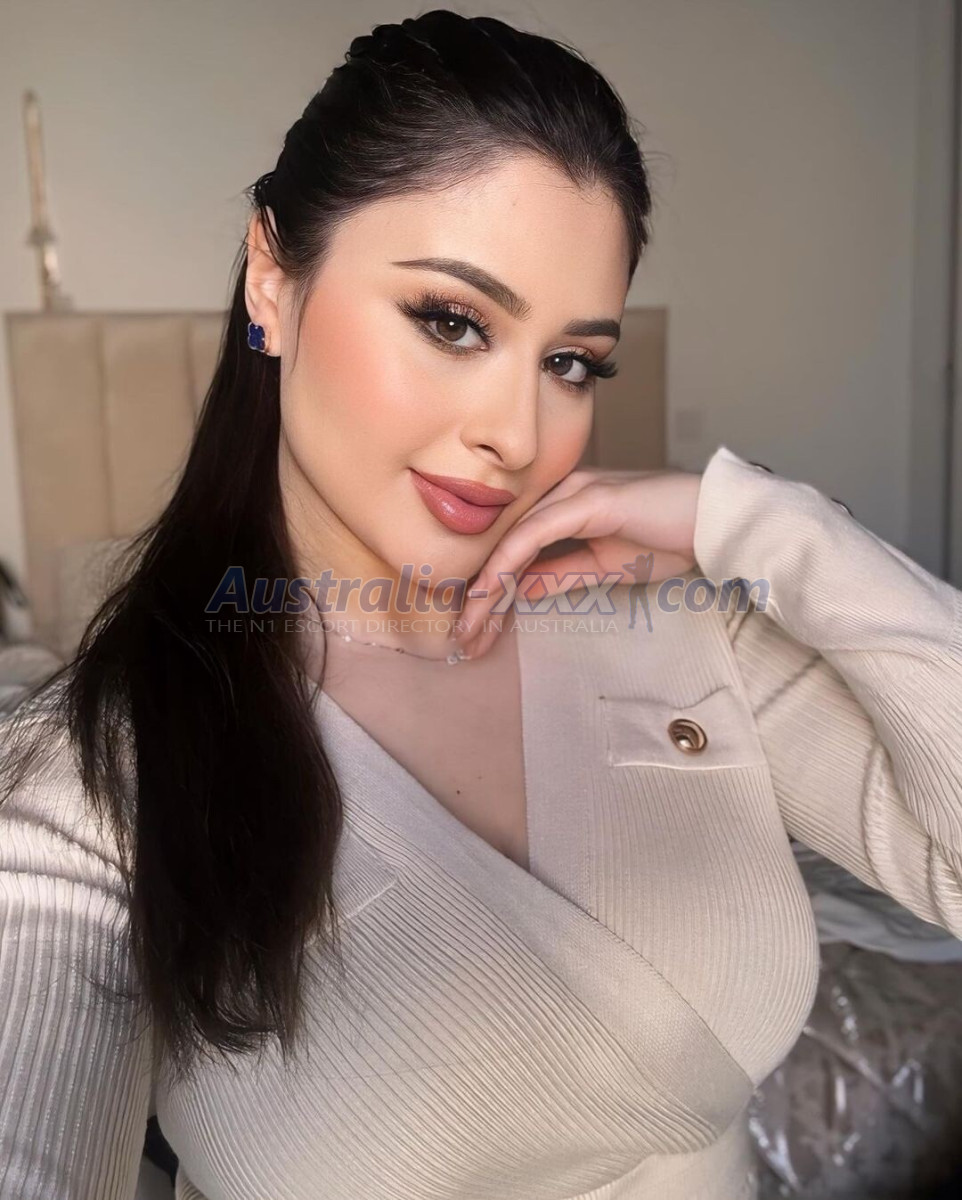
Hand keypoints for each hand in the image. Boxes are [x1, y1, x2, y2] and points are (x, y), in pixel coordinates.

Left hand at [452, 466, 703, 659]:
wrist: (716, 522)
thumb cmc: (670, 537)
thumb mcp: (604, 567)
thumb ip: (559, 574)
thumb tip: (518, 590)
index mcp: (563, 505)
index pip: (513, 547)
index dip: (490, 588)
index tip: (475, 629)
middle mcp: (560, 493)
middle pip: (504, 545)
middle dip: (479, 596)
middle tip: (462, 640)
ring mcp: (572, 492)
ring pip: (512, 540)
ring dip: (487, 587)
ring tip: (469, 628)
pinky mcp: (587, 500)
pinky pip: (535, 534)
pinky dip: (508, 564)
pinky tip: (490, 593)